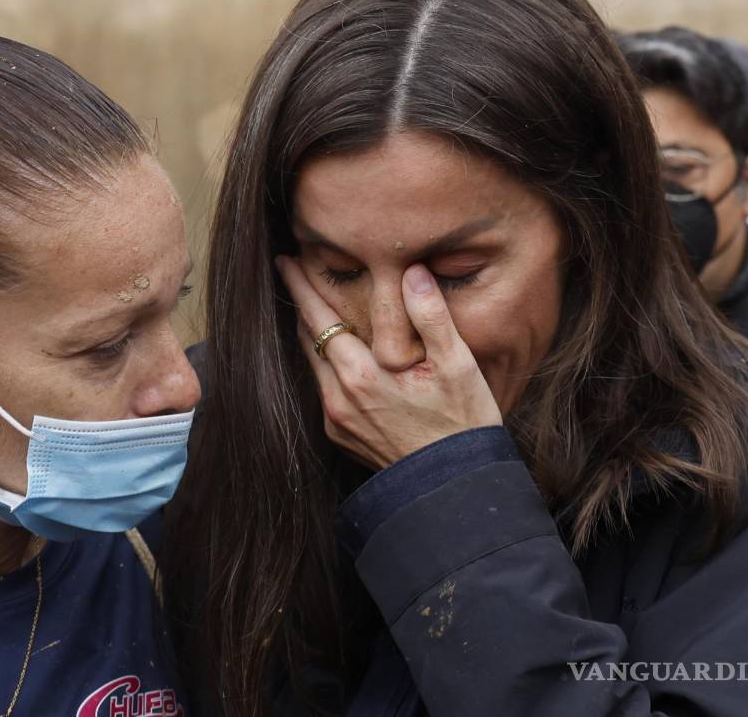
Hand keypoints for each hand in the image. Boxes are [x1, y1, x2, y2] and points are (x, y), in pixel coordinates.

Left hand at [276, 257, 500, 468]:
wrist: (453, 486)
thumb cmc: (462, 423)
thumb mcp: (458, 365)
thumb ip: (431, 315)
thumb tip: (413, 272)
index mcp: (361, 375)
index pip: (319, 318)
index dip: (301, 286)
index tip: (286, 261)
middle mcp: (338, 397)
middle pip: (308, 338)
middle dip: (301, 303)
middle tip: (293, 272)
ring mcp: (335, 420)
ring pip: (313, 364)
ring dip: (311, 333)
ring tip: (313, 306)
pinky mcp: (340, 435)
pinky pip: (323, 389)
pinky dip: (325, 364)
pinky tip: (337, 352)